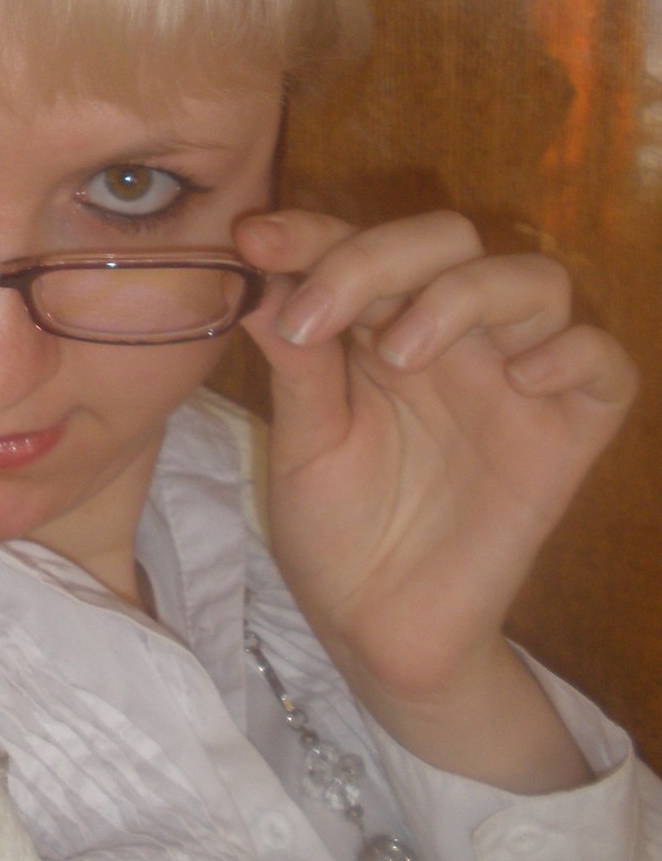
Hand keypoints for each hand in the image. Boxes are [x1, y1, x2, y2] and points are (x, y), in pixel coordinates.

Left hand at [234, 209, 636, 787]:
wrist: (376, 628)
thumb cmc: (336, 528)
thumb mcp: (301, 442)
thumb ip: (296, 363)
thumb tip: (260, 279)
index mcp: (381, 325)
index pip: (361, 244)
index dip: (312, 232)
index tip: (254, 242)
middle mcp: (454, 337)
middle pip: (450, 240)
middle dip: (378, 255)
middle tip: (318, 315)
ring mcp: (517, 379)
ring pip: (534, 280)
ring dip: (462, 295)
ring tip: (399, 356)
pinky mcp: (567, 434)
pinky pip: (606, 364)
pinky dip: (573, 351)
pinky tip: (520, 375)